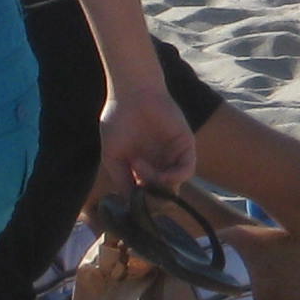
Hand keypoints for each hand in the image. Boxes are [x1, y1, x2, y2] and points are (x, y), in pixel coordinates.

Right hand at [97, 80, 195, 202]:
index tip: (129, 200)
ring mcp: (174, 157)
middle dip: (150, 200)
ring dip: (156, 185)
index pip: (148, 197)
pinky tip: (159, 172)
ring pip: (174, 187)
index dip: (141, 205)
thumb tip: (130, 204)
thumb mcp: (113, 157)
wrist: (131, 94)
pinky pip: (187, 171)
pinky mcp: (186, 147)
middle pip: (164, 197)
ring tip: (138, 166)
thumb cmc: (118, 121)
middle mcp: (161, 166)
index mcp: (144, 170)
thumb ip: (121, 180)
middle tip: (137, 189)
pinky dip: (173, 178)